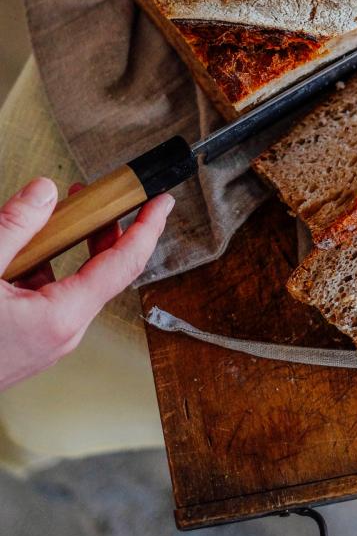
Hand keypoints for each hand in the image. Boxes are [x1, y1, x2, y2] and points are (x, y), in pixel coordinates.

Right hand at [0, 177, 172, 390]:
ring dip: (75, 246)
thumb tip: (44, 192)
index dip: (147, 228)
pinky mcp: (30, 343)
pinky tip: (28, 250)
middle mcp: (62, 333)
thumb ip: (13, 227)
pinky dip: (50, 267)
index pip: (123, 264)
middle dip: (109, 228)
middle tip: (106, 193)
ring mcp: (47, 342)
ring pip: (76, 285)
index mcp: (59, 317)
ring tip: (59, 212)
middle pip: (105, 272)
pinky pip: (52, 298)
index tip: (162, 200)